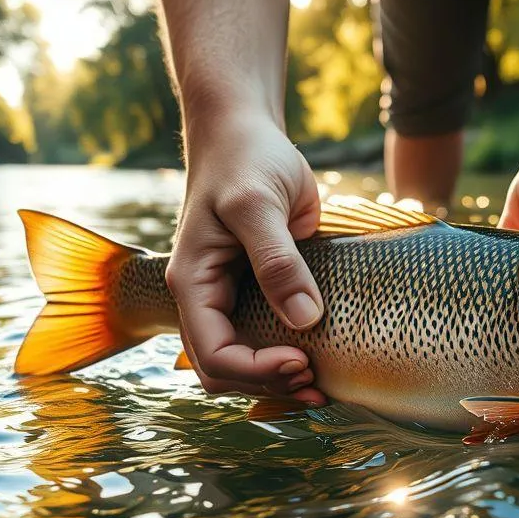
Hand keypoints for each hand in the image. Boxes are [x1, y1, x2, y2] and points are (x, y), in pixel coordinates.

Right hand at [165, 113, 327, 403]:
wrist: (246, 132)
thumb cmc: (245, 159)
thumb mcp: (258, 204)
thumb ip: (278, 261)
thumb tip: (306, 318)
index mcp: (194, 283)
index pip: (215, 356)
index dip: (258, 370)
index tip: (302, 359)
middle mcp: (208, 298)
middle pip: (227, 371)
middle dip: (271, 385)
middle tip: (320, 382)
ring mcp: (233, 297)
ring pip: (245, 362)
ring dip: (281, 381)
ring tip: (324, 383)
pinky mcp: (261, 290)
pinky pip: (268, 338)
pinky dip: (291, 357)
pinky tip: (323, 360)